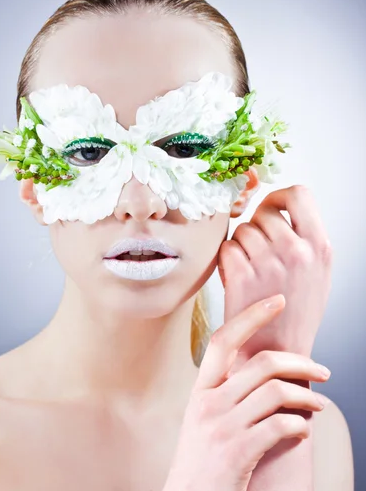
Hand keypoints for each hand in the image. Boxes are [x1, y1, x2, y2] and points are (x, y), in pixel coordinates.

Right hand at [163, 295, 330, 490]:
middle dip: (300, 363)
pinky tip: (303, 432)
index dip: (251, 316)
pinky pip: (281, 425)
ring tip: (318, 406)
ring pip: (277, 392)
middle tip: (321, 371)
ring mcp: (223, 426)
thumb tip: (267, 372)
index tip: (276, 301)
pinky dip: (300, 426)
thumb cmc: (201, 460)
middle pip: (262, 363)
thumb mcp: (204, 419)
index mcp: (200, 390)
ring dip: (307, 396)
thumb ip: (226, 393)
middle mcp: (209, 402)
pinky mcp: (238, 451)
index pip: (223, 339)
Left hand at [218, 184, 332, 368]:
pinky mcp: (242, 276)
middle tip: (258, 253)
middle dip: (257, 228)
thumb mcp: (317, 271)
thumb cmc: (297, 312)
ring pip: (243, 230)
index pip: (300, 194)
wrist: (280, 354)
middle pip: (264, 213)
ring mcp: (269, 263)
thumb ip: (303, 237)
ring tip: (251, 270)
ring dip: (241, 246)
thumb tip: (279, 206)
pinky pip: (227, 248)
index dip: (280, 196)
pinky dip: (227, 260)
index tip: (272, 208)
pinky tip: (237, 277)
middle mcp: (296, 251)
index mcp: (320, 246)